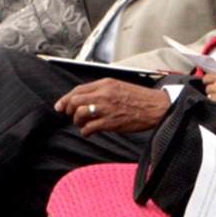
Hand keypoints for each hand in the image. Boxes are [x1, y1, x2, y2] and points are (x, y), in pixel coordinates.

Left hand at [53, 78, 172, 136]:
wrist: (155, 107)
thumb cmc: (140, 98)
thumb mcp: (119, 86)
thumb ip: (102, 90)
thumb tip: (86, 98)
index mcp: (105, 84)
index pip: (78, 89)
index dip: (65, 99)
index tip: (60, 106)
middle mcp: (103, 94)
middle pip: (74, 101)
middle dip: (68, 110)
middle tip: (71, 116)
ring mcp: (106, 108)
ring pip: (79, 114)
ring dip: (77, 121)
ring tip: (82, 124)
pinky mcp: (110, 122)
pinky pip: (89, 128)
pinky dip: (85, 132)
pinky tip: (89, 132)